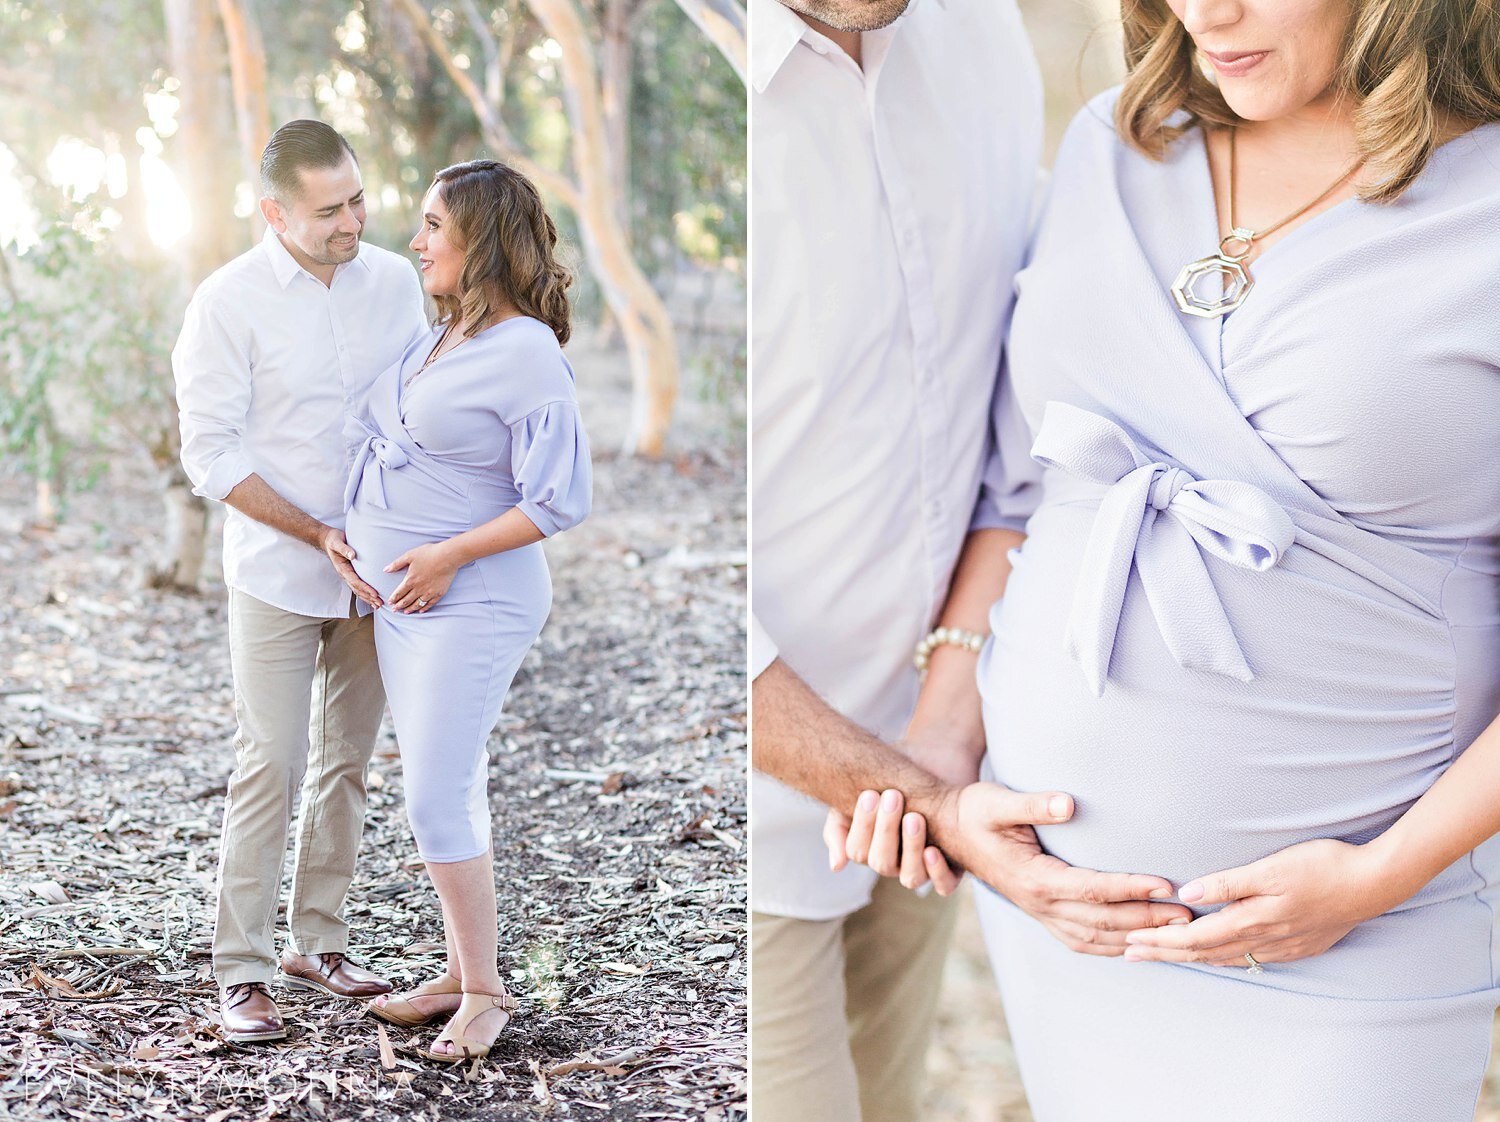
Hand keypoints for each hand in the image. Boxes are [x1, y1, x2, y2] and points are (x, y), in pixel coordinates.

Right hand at [319, 526, 381, 609]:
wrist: (328, 540)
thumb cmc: (333, 540)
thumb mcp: (337, 542)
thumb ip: (344, 549)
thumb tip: (352, 555)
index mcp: (342, 569)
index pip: (355, 581)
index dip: (365, 588)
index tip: (375, 593)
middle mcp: (345, 575)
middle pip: (357, 589)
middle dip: (369, 597)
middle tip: (380, 603)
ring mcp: (347, 576)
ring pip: (358, 590)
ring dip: (368, 598)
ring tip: (378, 605)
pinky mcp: (350, 575)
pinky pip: (358, 586)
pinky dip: (365, 594)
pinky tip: (372, 599)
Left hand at [385, 540, 461, 612]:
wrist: (448, 556)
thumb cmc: (429, 553)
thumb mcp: (410, 555)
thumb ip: (396, 564)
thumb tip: (385, 569)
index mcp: (410, 580)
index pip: (399, 592)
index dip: (394, 598)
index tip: (390, 602)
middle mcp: (419, 588)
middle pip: (407, 600)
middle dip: (399, 606)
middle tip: (395, 610)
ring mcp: (429, 592)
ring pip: (417, 604)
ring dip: (410, 609)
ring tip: (405, 612)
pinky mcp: (439, 593)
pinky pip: (430, 604)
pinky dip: (424, 608)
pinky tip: (420, 610)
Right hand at [825, 789, 961, 893]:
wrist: (934, 761)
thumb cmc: (892, 780)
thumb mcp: (858, 796)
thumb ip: (839, 829)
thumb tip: (837, 866)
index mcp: (871, 847)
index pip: (857, 850)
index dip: (863, 825)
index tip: (870, 793)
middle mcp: (896, 862)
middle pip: (882, 863)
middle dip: (885, 829)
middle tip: (893, 796)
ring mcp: (923, 865)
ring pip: (911, 878)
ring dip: (910, 848)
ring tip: (914, 817)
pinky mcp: (953, 864)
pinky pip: (944, 885)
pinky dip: (937, 872)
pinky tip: (932, 850)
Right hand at [835, 783, 1193, 954]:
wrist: (947, 830)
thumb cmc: (974, 810)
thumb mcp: (997, 800)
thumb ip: (1032, 804)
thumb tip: (1067, 804)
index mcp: (1032, 878)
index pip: (1091, 889)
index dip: (1130, 888)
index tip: (1165, 884)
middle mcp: (1038, 902)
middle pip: (1102, 920)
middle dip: (1147, 918)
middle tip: (1188, 913)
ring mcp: (1039, 912)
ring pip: (1095, 936)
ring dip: (1136, 935)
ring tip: (1175, 929)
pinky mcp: (1040, 913)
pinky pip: (1081, 940)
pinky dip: (1111, 946)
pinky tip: (1134, 944)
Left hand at [1122, 838, 1393, 967]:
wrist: (1375, 883)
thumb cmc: (1322, 866)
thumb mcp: (1272, 868)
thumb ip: (1229, 882)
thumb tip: (1187, 894)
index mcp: (1252, 919)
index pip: (1194, 937)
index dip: (1160, 941)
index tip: (1131, 940)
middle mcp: (1264, 939)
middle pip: (1203, 952)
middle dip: (1165, 954)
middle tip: (1130, 954)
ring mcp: (1282, 946)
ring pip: (1226, 958)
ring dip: (1192, 959)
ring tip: (1164, 958)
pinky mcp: (1298, 945)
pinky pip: (1251, 959)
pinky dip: (1224, 959)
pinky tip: (1218, 958)